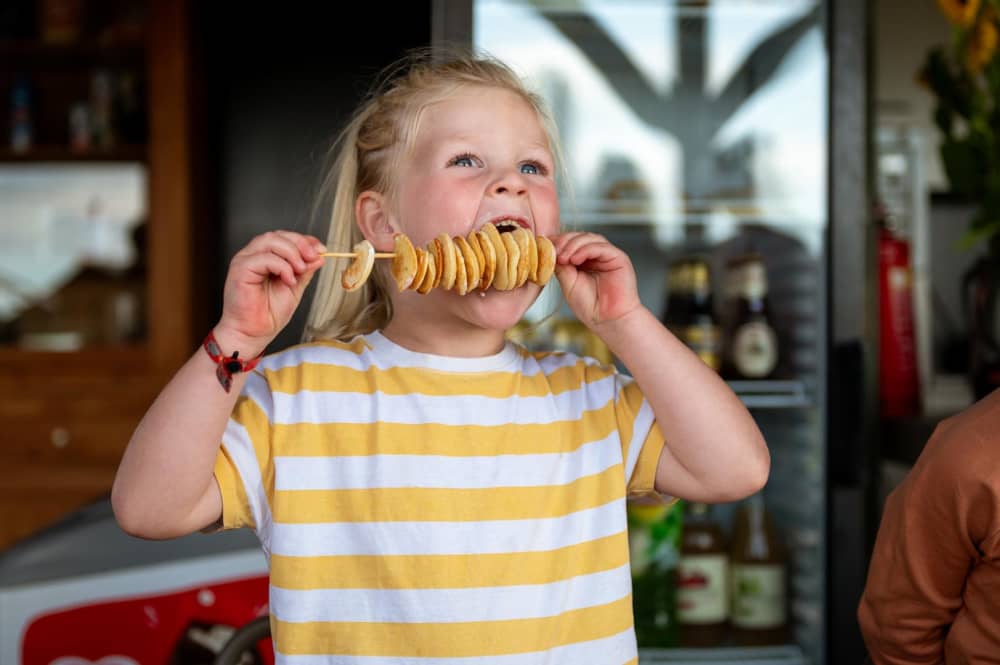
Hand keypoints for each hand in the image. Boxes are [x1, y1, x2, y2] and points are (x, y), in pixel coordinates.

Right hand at [216, 231, 325, 353]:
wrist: (253, 334)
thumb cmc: (268, 315)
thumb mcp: (294, 288)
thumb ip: (305, 271)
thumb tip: (319, 256)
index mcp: (265, 258)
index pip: (284, 238)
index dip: (303, 240)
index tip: (320, 249)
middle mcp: (253, 256)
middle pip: (277, 235)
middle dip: (299, 244)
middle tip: (313, 256)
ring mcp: (244, 261)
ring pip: (270, 241)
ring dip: (291, 253)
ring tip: (300, 270)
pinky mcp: (240, 269)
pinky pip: (264, 258)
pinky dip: (282, 266)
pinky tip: (289, 280)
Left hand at [552, 231, 641, 328]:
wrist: (608, 321)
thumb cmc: (590, 306)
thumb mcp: (568, 283)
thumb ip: (561, 266)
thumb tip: (550, 251)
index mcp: (584, 261)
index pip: (570, 242)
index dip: (557, 242)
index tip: (544, 247)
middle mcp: (596, 255)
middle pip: (579, 237)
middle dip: (564, 242)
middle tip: (554, 251)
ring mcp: (607, 255)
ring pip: (589, 238)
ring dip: (572, 245)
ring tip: (563, 257)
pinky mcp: (618, 257)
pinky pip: (600, 247)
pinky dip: (585, 250)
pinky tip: (575, 259)